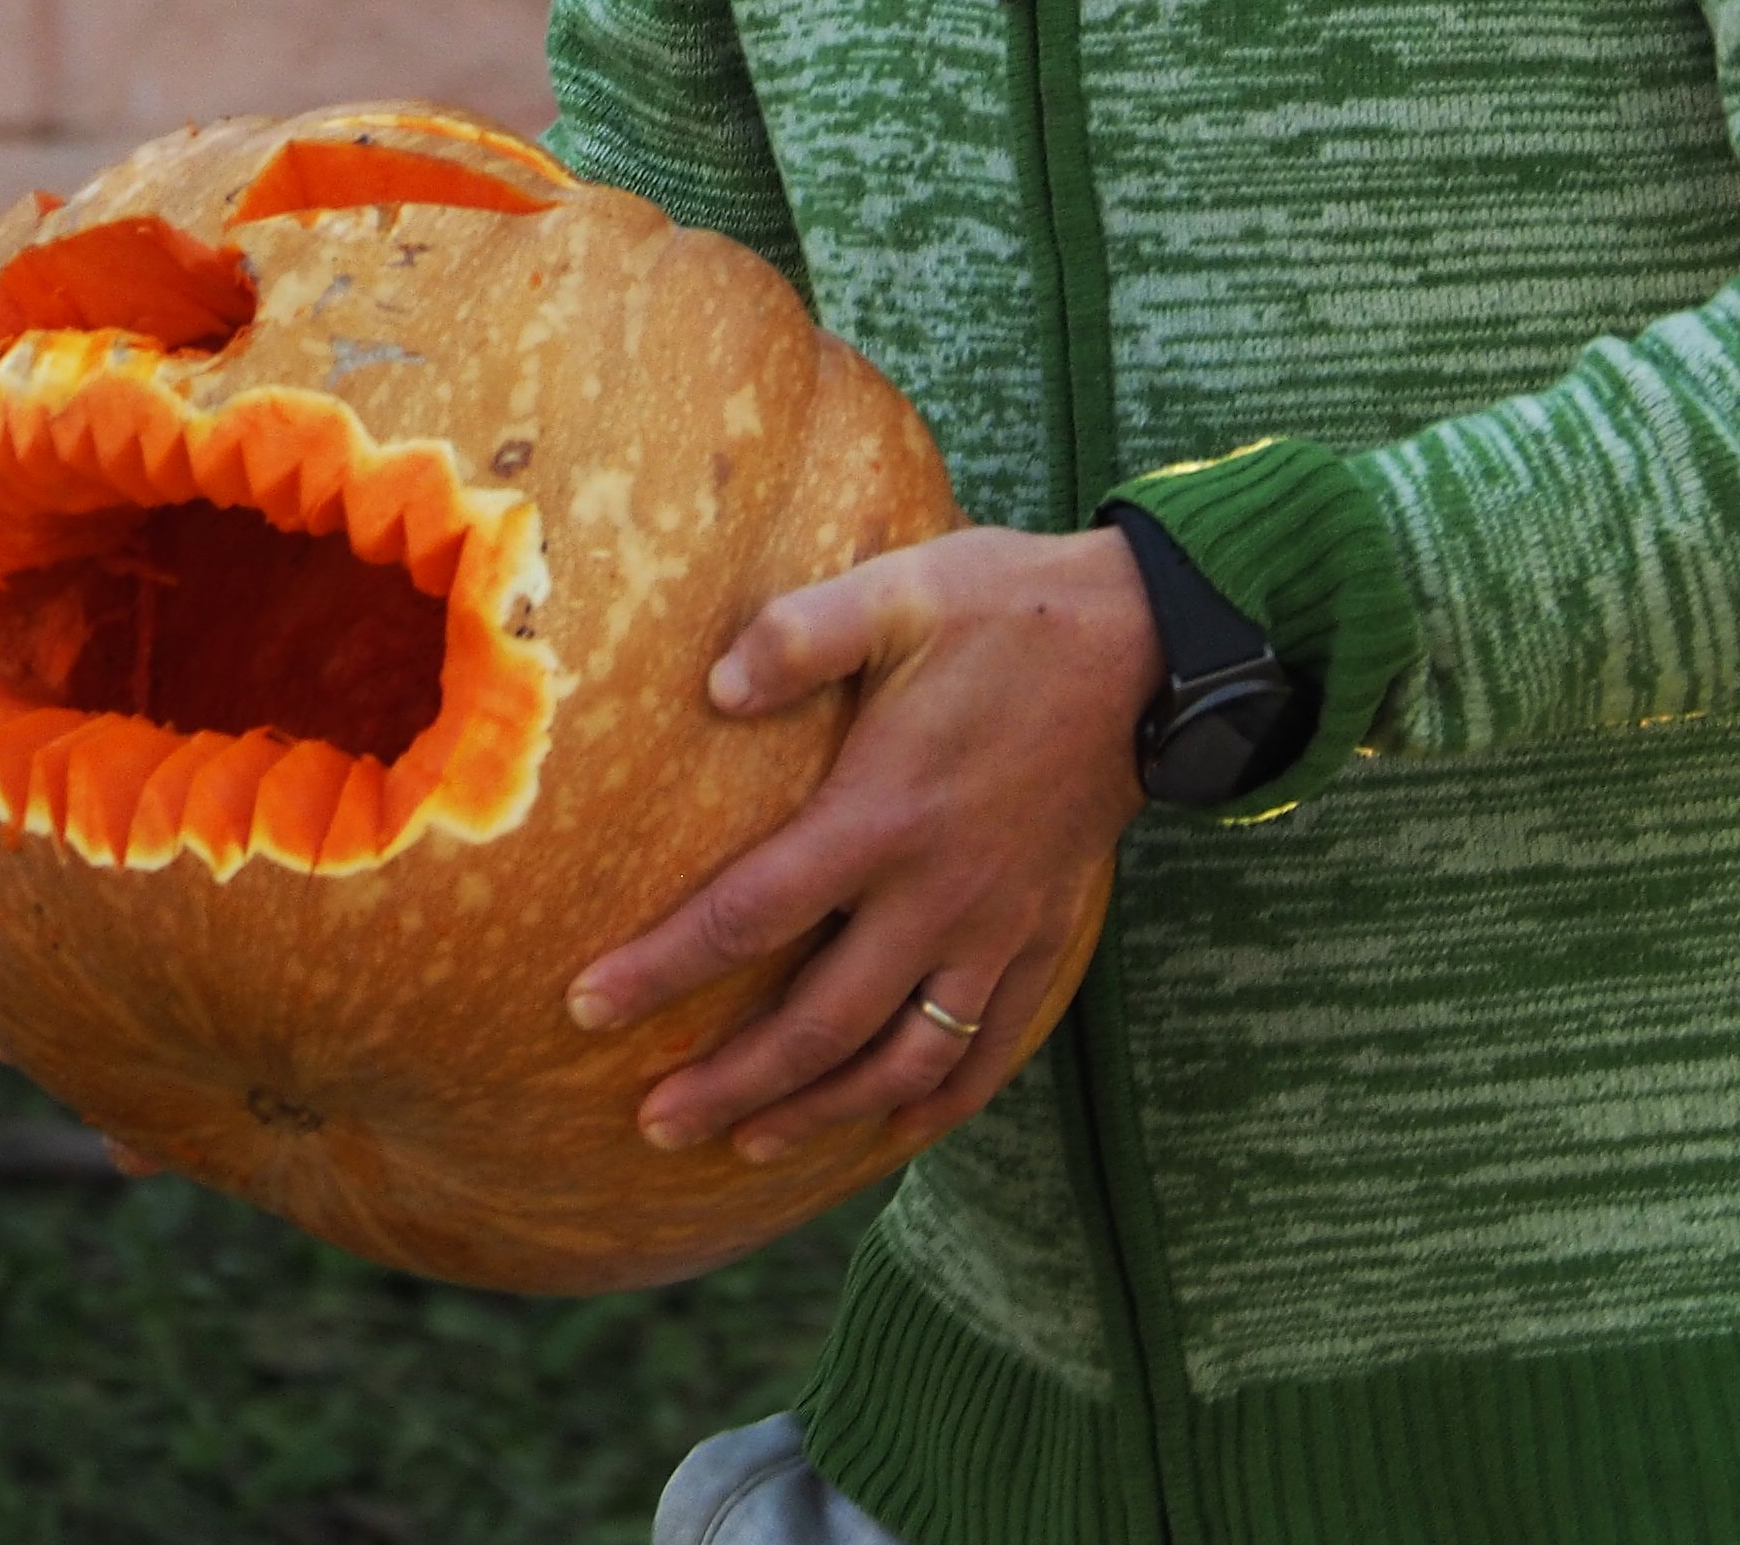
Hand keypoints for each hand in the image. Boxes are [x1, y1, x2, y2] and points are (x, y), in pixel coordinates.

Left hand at [565, 525, 1156, 1162]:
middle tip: (652, 1124)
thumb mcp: (897, 594)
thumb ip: (798, 636)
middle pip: (818, 1024)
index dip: (662, 968)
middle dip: (730, 1085)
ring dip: (821, 1113)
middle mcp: (938, 894)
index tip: (586, 1007)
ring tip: (747, 1147)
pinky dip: (936, 1104)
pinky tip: (886, 1134)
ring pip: (902, 1060)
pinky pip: (989, 1049)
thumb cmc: (1009, 611)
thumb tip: (715, 687)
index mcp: (883, 815)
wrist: (1152, 647)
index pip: (750, 916)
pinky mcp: (1045, 937)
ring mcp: (998, 927)